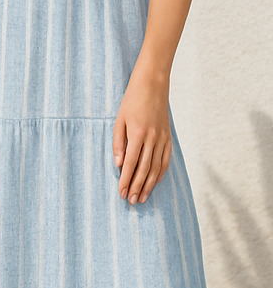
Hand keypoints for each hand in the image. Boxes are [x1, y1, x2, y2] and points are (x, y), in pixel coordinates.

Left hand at [113, 72, 171, 204]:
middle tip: (132, 201)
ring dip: (149, 184)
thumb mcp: (119, 120)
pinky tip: (155, 182)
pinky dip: (161, 173)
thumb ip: (118, 143)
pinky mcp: (169, 138)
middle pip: (145, 169)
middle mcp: (152, 139)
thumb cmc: (131, 102)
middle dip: (137, 187)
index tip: (121, 193)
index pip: (131, 163)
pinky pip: (166, 159)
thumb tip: (118, 164)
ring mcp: (163, 139)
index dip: (126, 180)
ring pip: (157, 167)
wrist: (153, 86)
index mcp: (137, 134)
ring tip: (142, 197)